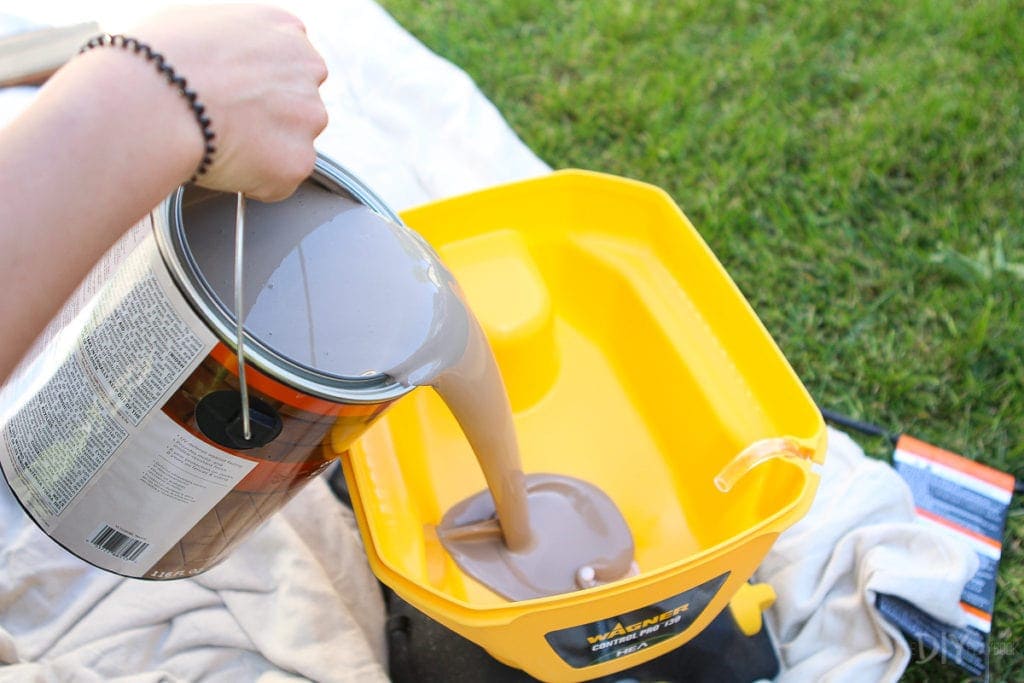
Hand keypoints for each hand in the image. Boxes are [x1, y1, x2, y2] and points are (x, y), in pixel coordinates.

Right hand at [131, 4, 328, 201]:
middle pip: (298, 103)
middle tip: (228, 124)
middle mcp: (307, 68)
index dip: (259, 85)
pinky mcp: (299, 160)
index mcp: (283, 28)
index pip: (289, 62)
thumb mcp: (197, 23)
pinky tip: (224, 164)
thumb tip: (222, 61)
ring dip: (265, 150)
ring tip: (220, 143)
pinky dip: (256, 182)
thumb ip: (231, 43)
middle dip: (269, 118)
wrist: (157, 101)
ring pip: (292, 142)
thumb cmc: (160, 62)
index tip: (239, 97)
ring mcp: (308, 116)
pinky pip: (280, 180)